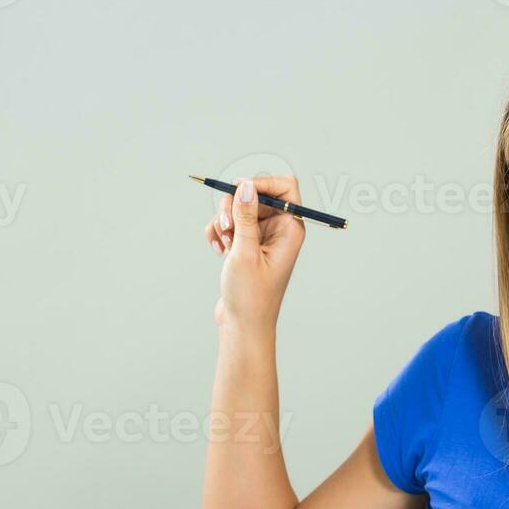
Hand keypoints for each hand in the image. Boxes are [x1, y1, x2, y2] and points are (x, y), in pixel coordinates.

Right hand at [202, 175, 305, 328]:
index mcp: (290, 229)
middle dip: (235, 207)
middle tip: (226, 227)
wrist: (242, 325)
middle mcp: (279, 230)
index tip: (239, 191)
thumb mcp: (245, 253)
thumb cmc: (251, 296)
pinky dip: (219, 232)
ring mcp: (262, 237)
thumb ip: (246, 217)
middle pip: (255, 194)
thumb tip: (246, 185)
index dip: (262, 182)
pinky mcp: (246, 244)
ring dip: (223, 221)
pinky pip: (230, 224)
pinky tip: (218, 250)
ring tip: (223, 245)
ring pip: (238, 208)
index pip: (285, 187)